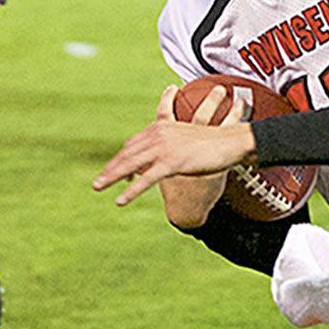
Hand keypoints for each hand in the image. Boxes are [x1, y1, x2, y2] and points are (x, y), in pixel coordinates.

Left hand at [93, 85, 255, 207]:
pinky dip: (131, 191)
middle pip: (127, 153)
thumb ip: (173, 146)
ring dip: (112, 177)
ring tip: (98, 187)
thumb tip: (165, 159)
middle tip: (97, 181)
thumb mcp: (187, 140)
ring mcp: (164, 148)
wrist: (231, 142)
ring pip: (131, 165)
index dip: (121, 158)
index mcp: (161, 128)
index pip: (133, 144)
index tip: (112, 170)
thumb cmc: (213, 142)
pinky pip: (146, 179)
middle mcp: (158, 135)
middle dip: (111, 168)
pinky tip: (120, 200)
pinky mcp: (172, 162)